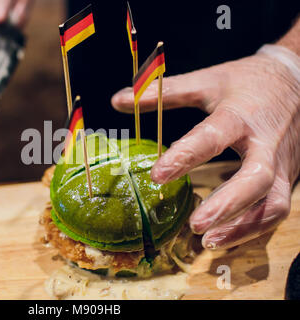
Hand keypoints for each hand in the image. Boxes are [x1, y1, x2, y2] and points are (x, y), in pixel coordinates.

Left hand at [111, 48, 299, 249]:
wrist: (296, 79)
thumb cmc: (247, 81)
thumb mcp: (207, 81)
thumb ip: (165, 92)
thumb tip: (118, 100)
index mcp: (240, 115)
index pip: (213, 137)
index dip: (185, 156)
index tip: (156, 175)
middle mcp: (265, 143)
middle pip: (255, 179)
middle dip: (226, 205)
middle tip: (194, 225)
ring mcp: (281, 163)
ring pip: (272, 203)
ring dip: (242, 227)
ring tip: (209, 242)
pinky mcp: (287, 177)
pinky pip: (276, 209)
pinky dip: (252, 228)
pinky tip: (224, 237)